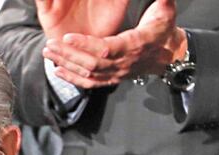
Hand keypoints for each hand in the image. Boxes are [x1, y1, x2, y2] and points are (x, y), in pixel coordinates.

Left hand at [43, 0, 185, 88]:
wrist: (168, 53)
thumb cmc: (163, 29)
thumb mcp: (165, 10)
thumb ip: (161, 1)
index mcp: (134, 45)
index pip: (106, 49)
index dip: (86, 45)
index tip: (69, 37)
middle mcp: (124, 64)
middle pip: (92, 64)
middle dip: (69, 55)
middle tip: (50, 46)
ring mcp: (117, 74)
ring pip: (88, 74)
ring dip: (67, 65)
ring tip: (49, 55)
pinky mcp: (112, 79)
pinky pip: (90, 83)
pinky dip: (73, 78)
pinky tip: (58, 71)